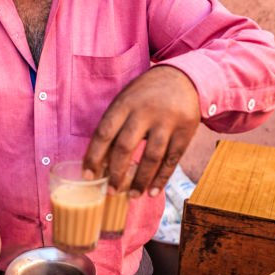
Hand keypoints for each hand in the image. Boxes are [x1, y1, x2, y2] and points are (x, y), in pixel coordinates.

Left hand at [83, 65, 200, 196]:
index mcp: (125, 103)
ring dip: (140, 180)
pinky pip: (172, 159)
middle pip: (126, 146)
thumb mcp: (127, 99)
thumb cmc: (146, 94)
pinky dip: (161, 178)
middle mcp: (145, 111)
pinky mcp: (186, 130)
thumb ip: (114, 125)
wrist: (184, 77)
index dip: (94, 156)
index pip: (104, 132)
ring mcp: (167, 121)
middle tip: (110, 192)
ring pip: (151, 157)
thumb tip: (101, 162)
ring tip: (132, 196)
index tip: (88, 176)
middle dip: (116, 173)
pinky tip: (152, 191)